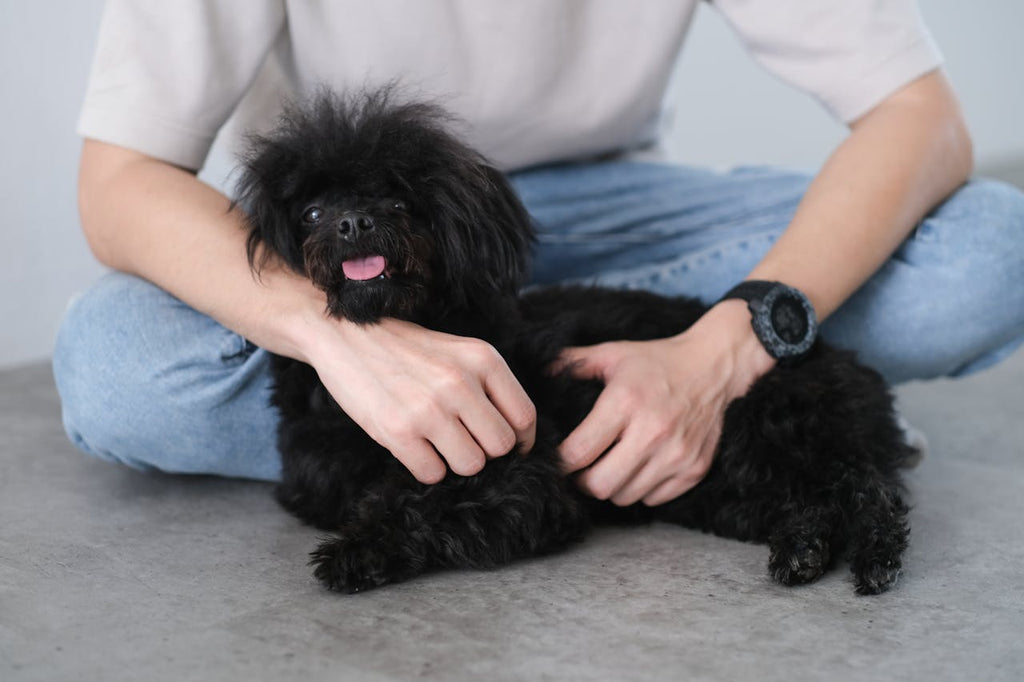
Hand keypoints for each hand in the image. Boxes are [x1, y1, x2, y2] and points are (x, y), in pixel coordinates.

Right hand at [306, 318, 536, 482]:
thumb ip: (487, 385)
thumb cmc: (406, 349)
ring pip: (471, 465)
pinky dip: (425, 467)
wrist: (344, 334)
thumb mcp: (456, 352)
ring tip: (435, 442)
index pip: (524, 417)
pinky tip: (413, 446)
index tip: (506, 446)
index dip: (520, 440)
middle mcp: (460, 382)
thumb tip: (515, 437)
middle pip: (501, 447)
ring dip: (455, 462)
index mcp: (482, 359)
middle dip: (484, 451)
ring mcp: (429, 408)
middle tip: (462, 441)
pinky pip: (433, 473)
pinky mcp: (398, 431)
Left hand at [557, 300, 774, 505]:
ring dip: (611, 486)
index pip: (579, 453)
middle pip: (599, 485)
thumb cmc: (658, 360)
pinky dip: (641, 489)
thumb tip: (538, 372)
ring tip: (611, 465)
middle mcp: (653, 432)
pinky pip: (653, 499)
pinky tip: (639, 466)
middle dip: (583, 480)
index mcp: (625, 401)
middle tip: (582, 467)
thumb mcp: (613, 353)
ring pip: (624, 497)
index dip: (561, 462)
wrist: (716, 366)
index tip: (559, 457)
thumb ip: (572, 363)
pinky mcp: (694, 469)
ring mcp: (677, 455)